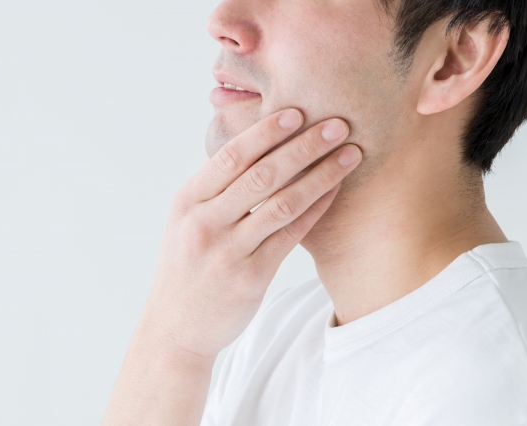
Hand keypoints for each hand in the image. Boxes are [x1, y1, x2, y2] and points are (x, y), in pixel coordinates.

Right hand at [146, 108, 361, 360]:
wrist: (176, 325)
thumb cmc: (187, 264)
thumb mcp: (185, 220)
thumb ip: (213, 186)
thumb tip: (248, 142)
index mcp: (187, 201)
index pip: (231, 157)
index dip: (266, 132)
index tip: (297, 111)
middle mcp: (205, 223)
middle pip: (261, 175)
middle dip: (304, 146)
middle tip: (337, 124)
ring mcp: (228, 252)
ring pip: (282, 204)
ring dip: (321, 176)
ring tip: (350, 155)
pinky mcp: (250, 278)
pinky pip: (290, 236)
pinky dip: (316, 210)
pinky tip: (335, 191)